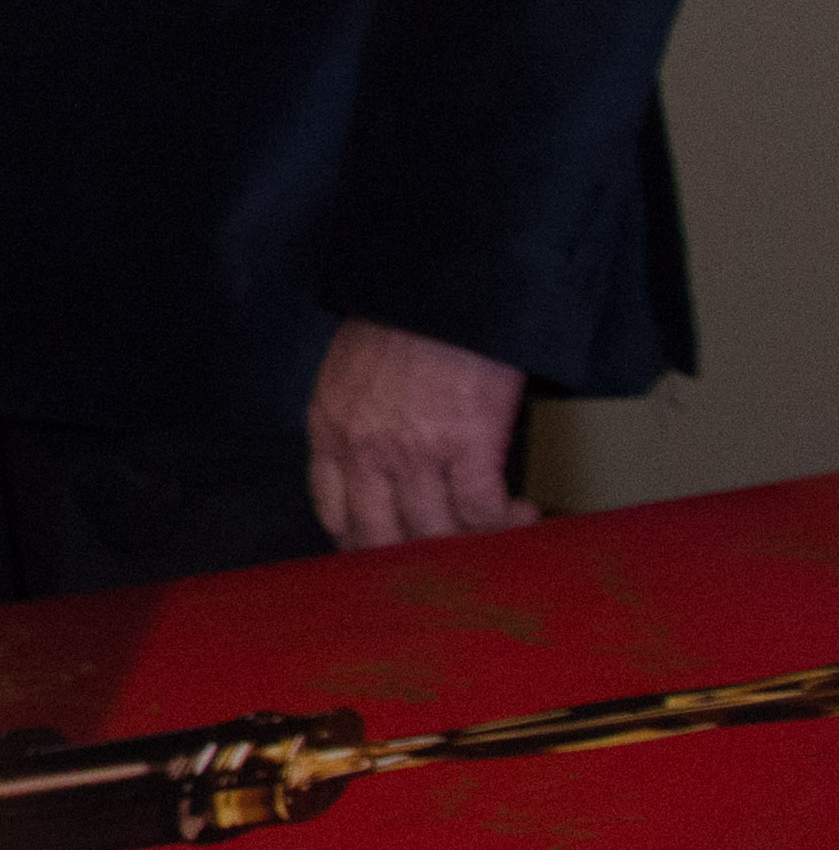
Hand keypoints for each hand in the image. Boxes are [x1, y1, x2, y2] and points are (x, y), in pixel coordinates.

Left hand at [307, 317, 531, 549]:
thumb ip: (352, 422)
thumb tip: (376, 469)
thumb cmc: (400, 319)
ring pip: (434, 534)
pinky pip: (482, 512)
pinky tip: (521, 514)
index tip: (388, 554)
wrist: (444, 286)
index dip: (362, 544)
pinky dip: (504, 524)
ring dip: (469, 546)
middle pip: (378, 539)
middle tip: (446, 563)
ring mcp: (412, 452)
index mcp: (328, 428)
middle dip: (413, 561)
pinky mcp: (465, 447)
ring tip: (495, 535)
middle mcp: (362, 449)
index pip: (332, 511)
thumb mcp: (349, 371)